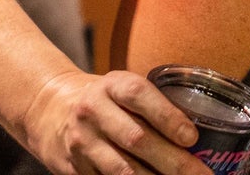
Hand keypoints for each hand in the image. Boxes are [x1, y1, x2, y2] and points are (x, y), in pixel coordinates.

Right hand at [21, 69, 211, 174]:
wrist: (48, 109)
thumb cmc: (103, 98)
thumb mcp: (121, 86)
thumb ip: (151, 103)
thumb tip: (199, 131)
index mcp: (111, 85)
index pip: (141, 96)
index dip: (168, 117)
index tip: (192, 137)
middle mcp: (93, 112)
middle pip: (136, 139)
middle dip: (172, 161)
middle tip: (201, 173)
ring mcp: (81, 143)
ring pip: (121, 169)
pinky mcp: (72, 169)